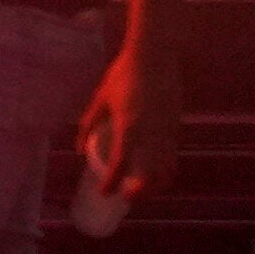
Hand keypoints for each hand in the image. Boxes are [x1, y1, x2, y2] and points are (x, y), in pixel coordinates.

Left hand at [77, 42, 181, 215]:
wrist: (156, 56)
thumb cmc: (124, 74)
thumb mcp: (101, 98)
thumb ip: (88, 123)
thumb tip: (78, 149)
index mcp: (129, 126)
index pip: (120, 163)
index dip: (112, 182)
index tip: (105, 192)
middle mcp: (151, 133)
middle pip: (149, 174)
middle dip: (139, 192)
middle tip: (126, 197)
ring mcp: (167, 131)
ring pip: (166, 169)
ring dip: (155, 185)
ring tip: (141, 191)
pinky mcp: (177, 127)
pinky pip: (172, 156)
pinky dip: (165, 170)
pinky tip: (156, 174)